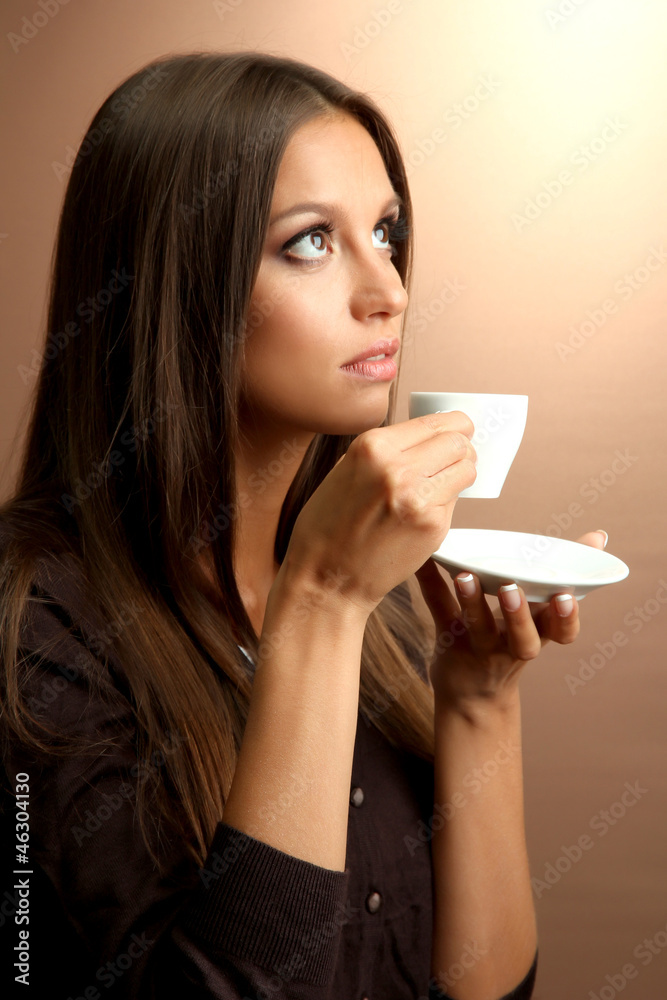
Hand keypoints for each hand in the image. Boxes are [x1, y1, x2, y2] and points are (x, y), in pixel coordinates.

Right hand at [282, 411, 476, 613]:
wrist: (326, 578)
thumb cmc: (328, 526)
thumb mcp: (345, 470)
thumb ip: (385, 451)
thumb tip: (427, 438)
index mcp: (372, 447)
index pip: (435, 422)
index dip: (451, 427)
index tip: (454, 433)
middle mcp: (398, 468)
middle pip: (459, 441)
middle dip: (459, 448)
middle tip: (450, 460)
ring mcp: (419, 499)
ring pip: (467, 469)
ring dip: (459, 474)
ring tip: (439, 484)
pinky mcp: (433, 527)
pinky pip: (456, 503)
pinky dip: (446, 504)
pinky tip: (422, 513)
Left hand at [414, 530, 608, 705]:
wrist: (472, 698)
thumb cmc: (513, 642)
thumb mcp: (542, 617)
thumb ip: (565, 575)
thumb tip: (598, 537)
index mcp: (539, 635)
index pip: (560, 630)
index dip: (566, 618)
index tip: (567, 596)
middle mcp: (511, 646)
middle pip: (522, 637)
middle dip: (519, 614)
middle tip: (512, 588)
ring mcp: (480, 647)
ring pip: (479, 627)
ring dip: (473, 601)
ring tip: (466, 576)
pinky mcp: (449, 642)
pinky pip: (440, 612)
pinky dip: (431, 583)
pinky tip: (424, 561)